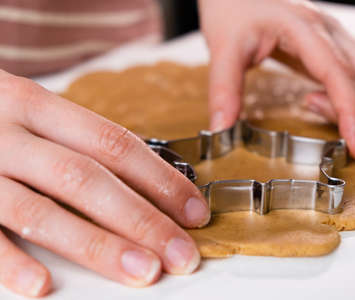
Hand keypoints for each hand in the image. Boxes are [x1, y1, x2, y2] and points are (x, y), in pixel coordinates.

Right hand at [0, 70, 209, 296]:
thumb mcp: (34, 117)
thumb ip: (79, 147)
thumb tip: (146, 186)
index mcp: (39, 106)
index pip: (115, 144)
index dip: (160, 179)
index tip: (194, 212)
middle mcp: (8, 133)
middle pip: (87, 179)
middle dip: (141, 220)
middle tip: (180, 255)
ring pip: (41, 210)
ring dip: (96, 245)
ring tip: (142, 272)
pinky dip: (9, 263)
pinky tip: (42, 287)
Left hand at [199, 0, 354, 159]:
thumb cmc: (231, 7)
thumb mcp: (223, 48)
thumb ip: (224, 89)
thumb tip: (222, 128)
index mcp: (304, 29)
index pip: (342, 75)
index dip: (353, 114)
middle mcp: (327, 30)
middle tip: (312, 111)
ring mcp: (332, 35)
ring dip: (354, 100)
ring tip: (312, 103)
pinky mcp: (329, 43)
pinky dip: (345, 93)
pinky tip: (315, 96)